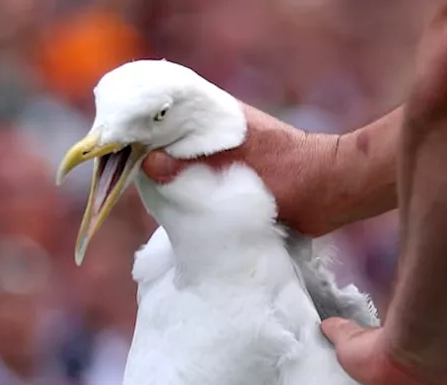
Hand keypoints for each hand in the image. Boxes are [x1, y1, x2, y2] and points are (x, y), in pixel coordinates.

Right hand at [140, 103, 343, 235]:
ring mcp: (223, 159)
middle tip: (122, 176)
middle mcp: (215, 134)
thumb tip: (150, 163)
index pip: (163, 110)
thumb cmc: (292, 173)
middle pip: (166, 140)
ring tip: (144, 196)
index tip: (115, 144)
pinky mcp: (230, 184)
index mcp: (216, 116)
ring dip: (166, 181)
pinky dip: (184, 197)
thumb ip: (194, 165)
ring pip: (180, 166)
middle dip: (146, 156)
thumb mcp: (238, 168)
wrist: (331, 193)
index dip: (138, 125)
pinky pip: (197, 187)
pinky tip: (170, 211)